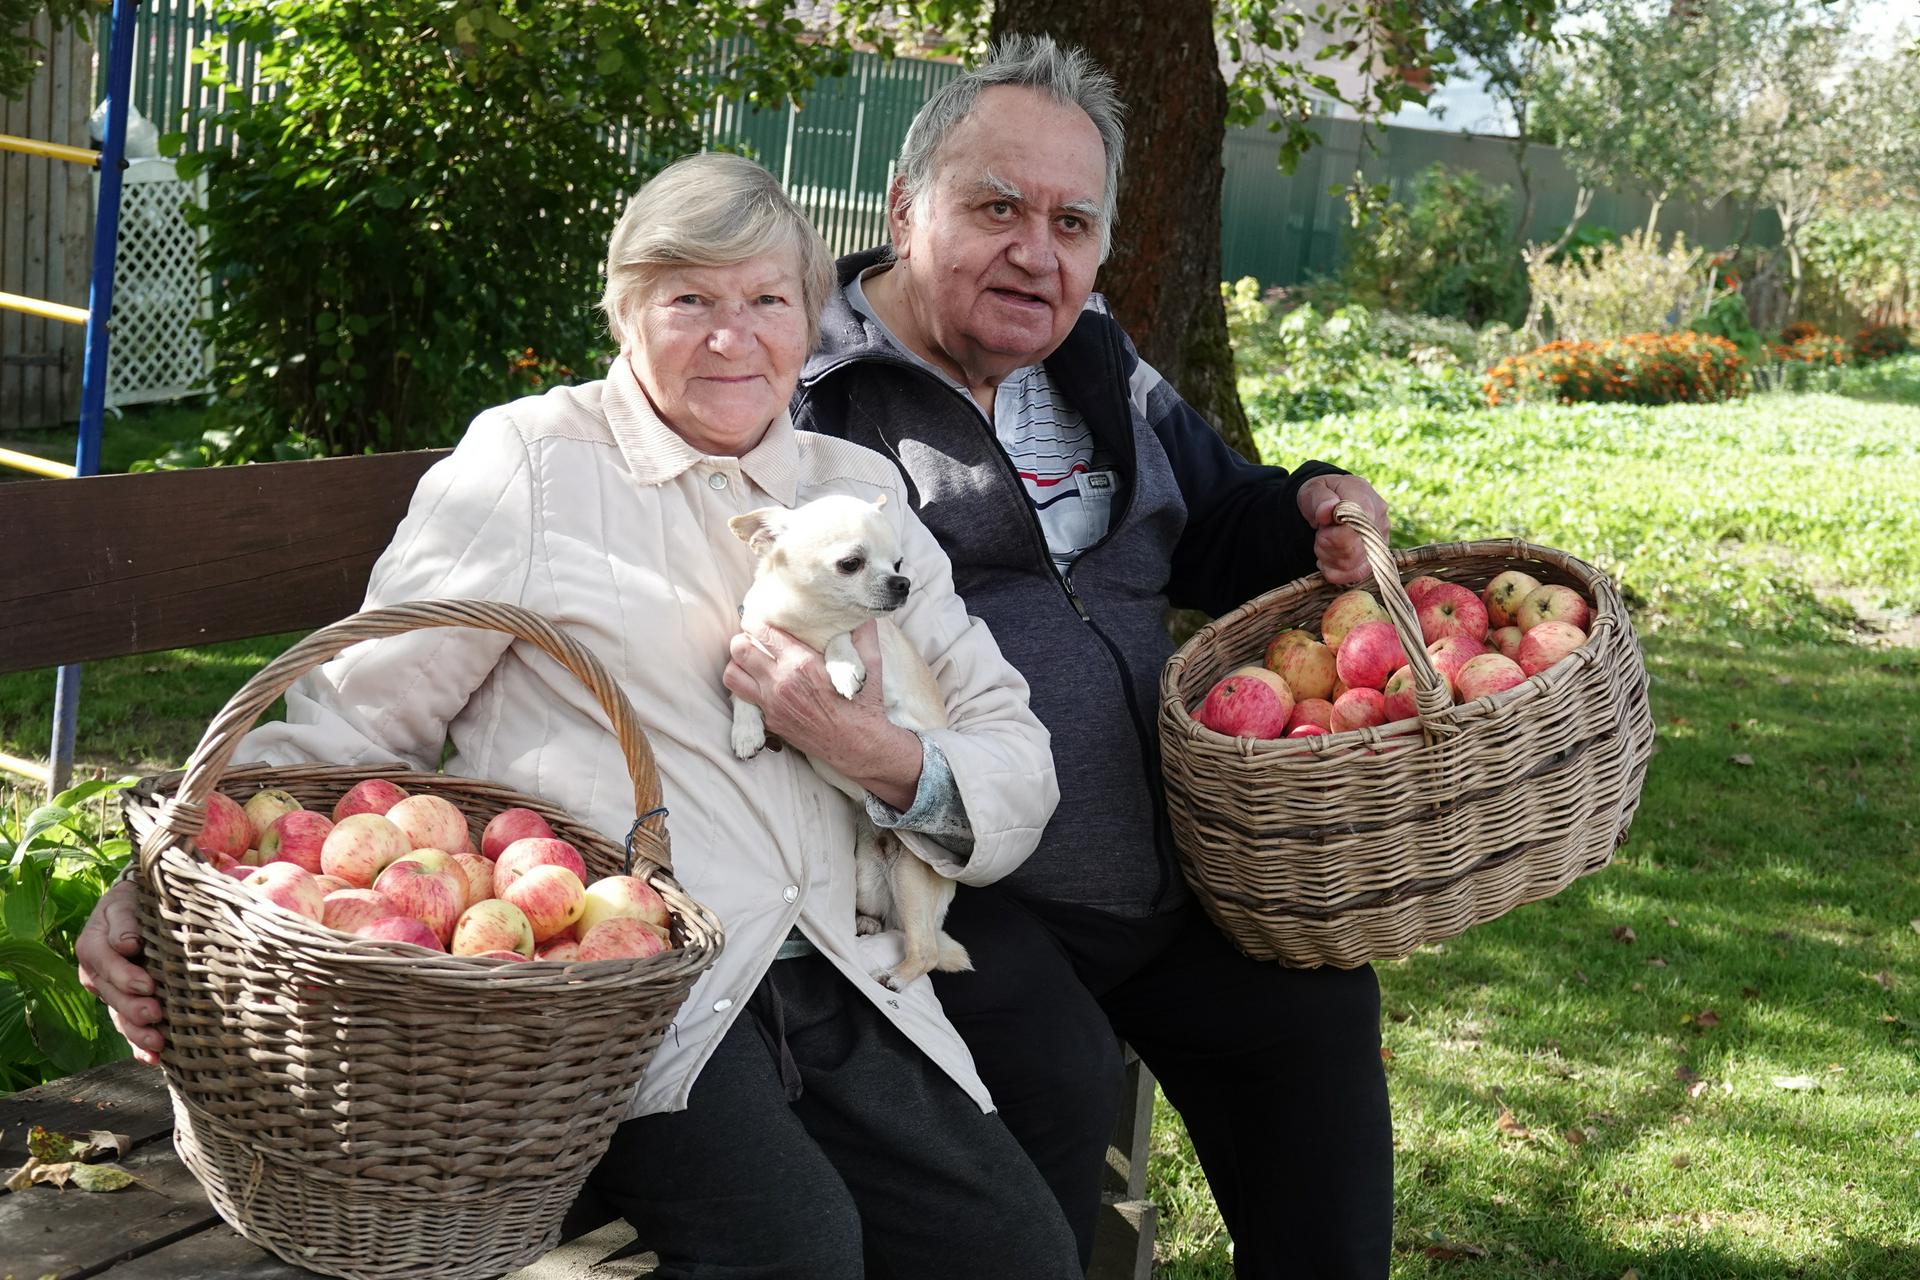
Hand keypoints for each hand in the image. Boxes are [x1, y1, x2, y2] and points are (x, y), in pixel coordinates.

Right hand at [75, 879, 164, 1065]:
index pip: (106, 964)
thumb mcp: (126, 901)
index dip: (126, 976)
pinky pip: (128, 1027)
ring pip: (120, 1016)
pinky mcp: (125, 1004)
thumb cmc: (134, 901)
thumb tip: (127, 942)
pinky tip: (153, 1059)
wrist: (138, 907)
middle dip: (134, 1009)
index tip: (148, 984)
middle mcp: (97, 974)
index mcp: (93, 946)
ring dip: (137, 1033)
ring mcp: (110, 993)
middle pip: (113, 996)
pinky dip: (138, 1046)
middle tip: (156, 1015)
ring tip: (158, 1044)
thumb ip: (125, 920)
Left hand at [723, 620, 922, 810]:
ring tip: (751, 661)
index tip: (761, 619)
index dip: (756, 622)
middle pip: (739, 649)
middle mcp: (781, 682)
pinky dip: (746, 688)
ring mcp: (772, 704)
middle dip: (743, 639)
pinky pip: (743, 699)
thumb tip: (862, 612)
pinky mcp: (770, 721)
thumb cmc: (864, 704)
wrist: (858, 746)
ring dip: (738, 664)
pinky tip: (759, 684)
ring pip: (732, 675)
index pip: (763, 633)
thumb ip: (864, 633)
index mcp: (802, 663)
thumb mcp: (871, 664)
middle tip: (753, 639)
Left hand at [1297, 474, 1390, 585]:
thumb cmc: (1321, 495)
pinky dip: (1336, 570)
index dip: (1336, 534)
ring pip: (1357, 566)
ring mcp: (1380, 540)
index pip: (1359, 524)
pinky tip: (1329, 556)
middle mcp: (1379, 520)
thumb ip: (1320, 499)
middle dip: (1330, 547)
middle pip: (1358, 550)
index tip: (1321, 527)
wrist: (1329, 504)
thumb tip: (1328, 509)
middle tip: (1320, 535)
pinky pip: (1356, 574)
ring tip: (1324, 542)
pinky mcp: (1375, 558)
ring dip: (1331, 559)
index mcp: (1364, 496)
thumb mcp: (1314, 489)